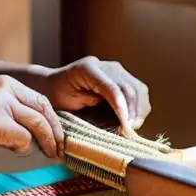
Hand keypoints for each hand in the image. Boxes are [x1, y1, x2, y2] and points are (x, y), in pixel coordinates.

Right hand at [0, 75, 63, 157]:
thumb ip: (7, 111)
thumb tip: (28, 136)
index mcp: (6, 83)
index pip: (41, 100)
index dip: (52, 120)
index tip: (57, 136)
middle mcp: (6, 90)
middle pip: (44, 112)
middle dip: (55, 134)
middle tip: (59, 150)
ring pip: (36, 126)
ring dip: (44, 142)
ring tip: (47, 153)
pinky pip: (21, 139)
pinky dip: (21, 148)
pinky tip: (11, 149)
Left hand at [27, 56, 149, 134]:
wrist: (54, 85)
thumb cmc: (57, 96)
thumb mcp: (69, 101)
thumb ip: (90, 102)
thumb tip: (117, 111)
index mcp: (88, 68)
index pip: (112, 87)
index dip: (122, 107)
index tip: (126, 125)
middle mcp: (106, 65)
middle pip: (129, 87)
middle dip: (133, 111)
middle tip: (130, 130)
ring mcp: (116, 69)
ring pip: (138, 89)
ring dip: (139, 109)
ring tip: (133, 127)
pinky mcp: (122, 77)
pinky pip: (138, 90)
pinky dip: (140, 106)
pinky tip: (134, 119)